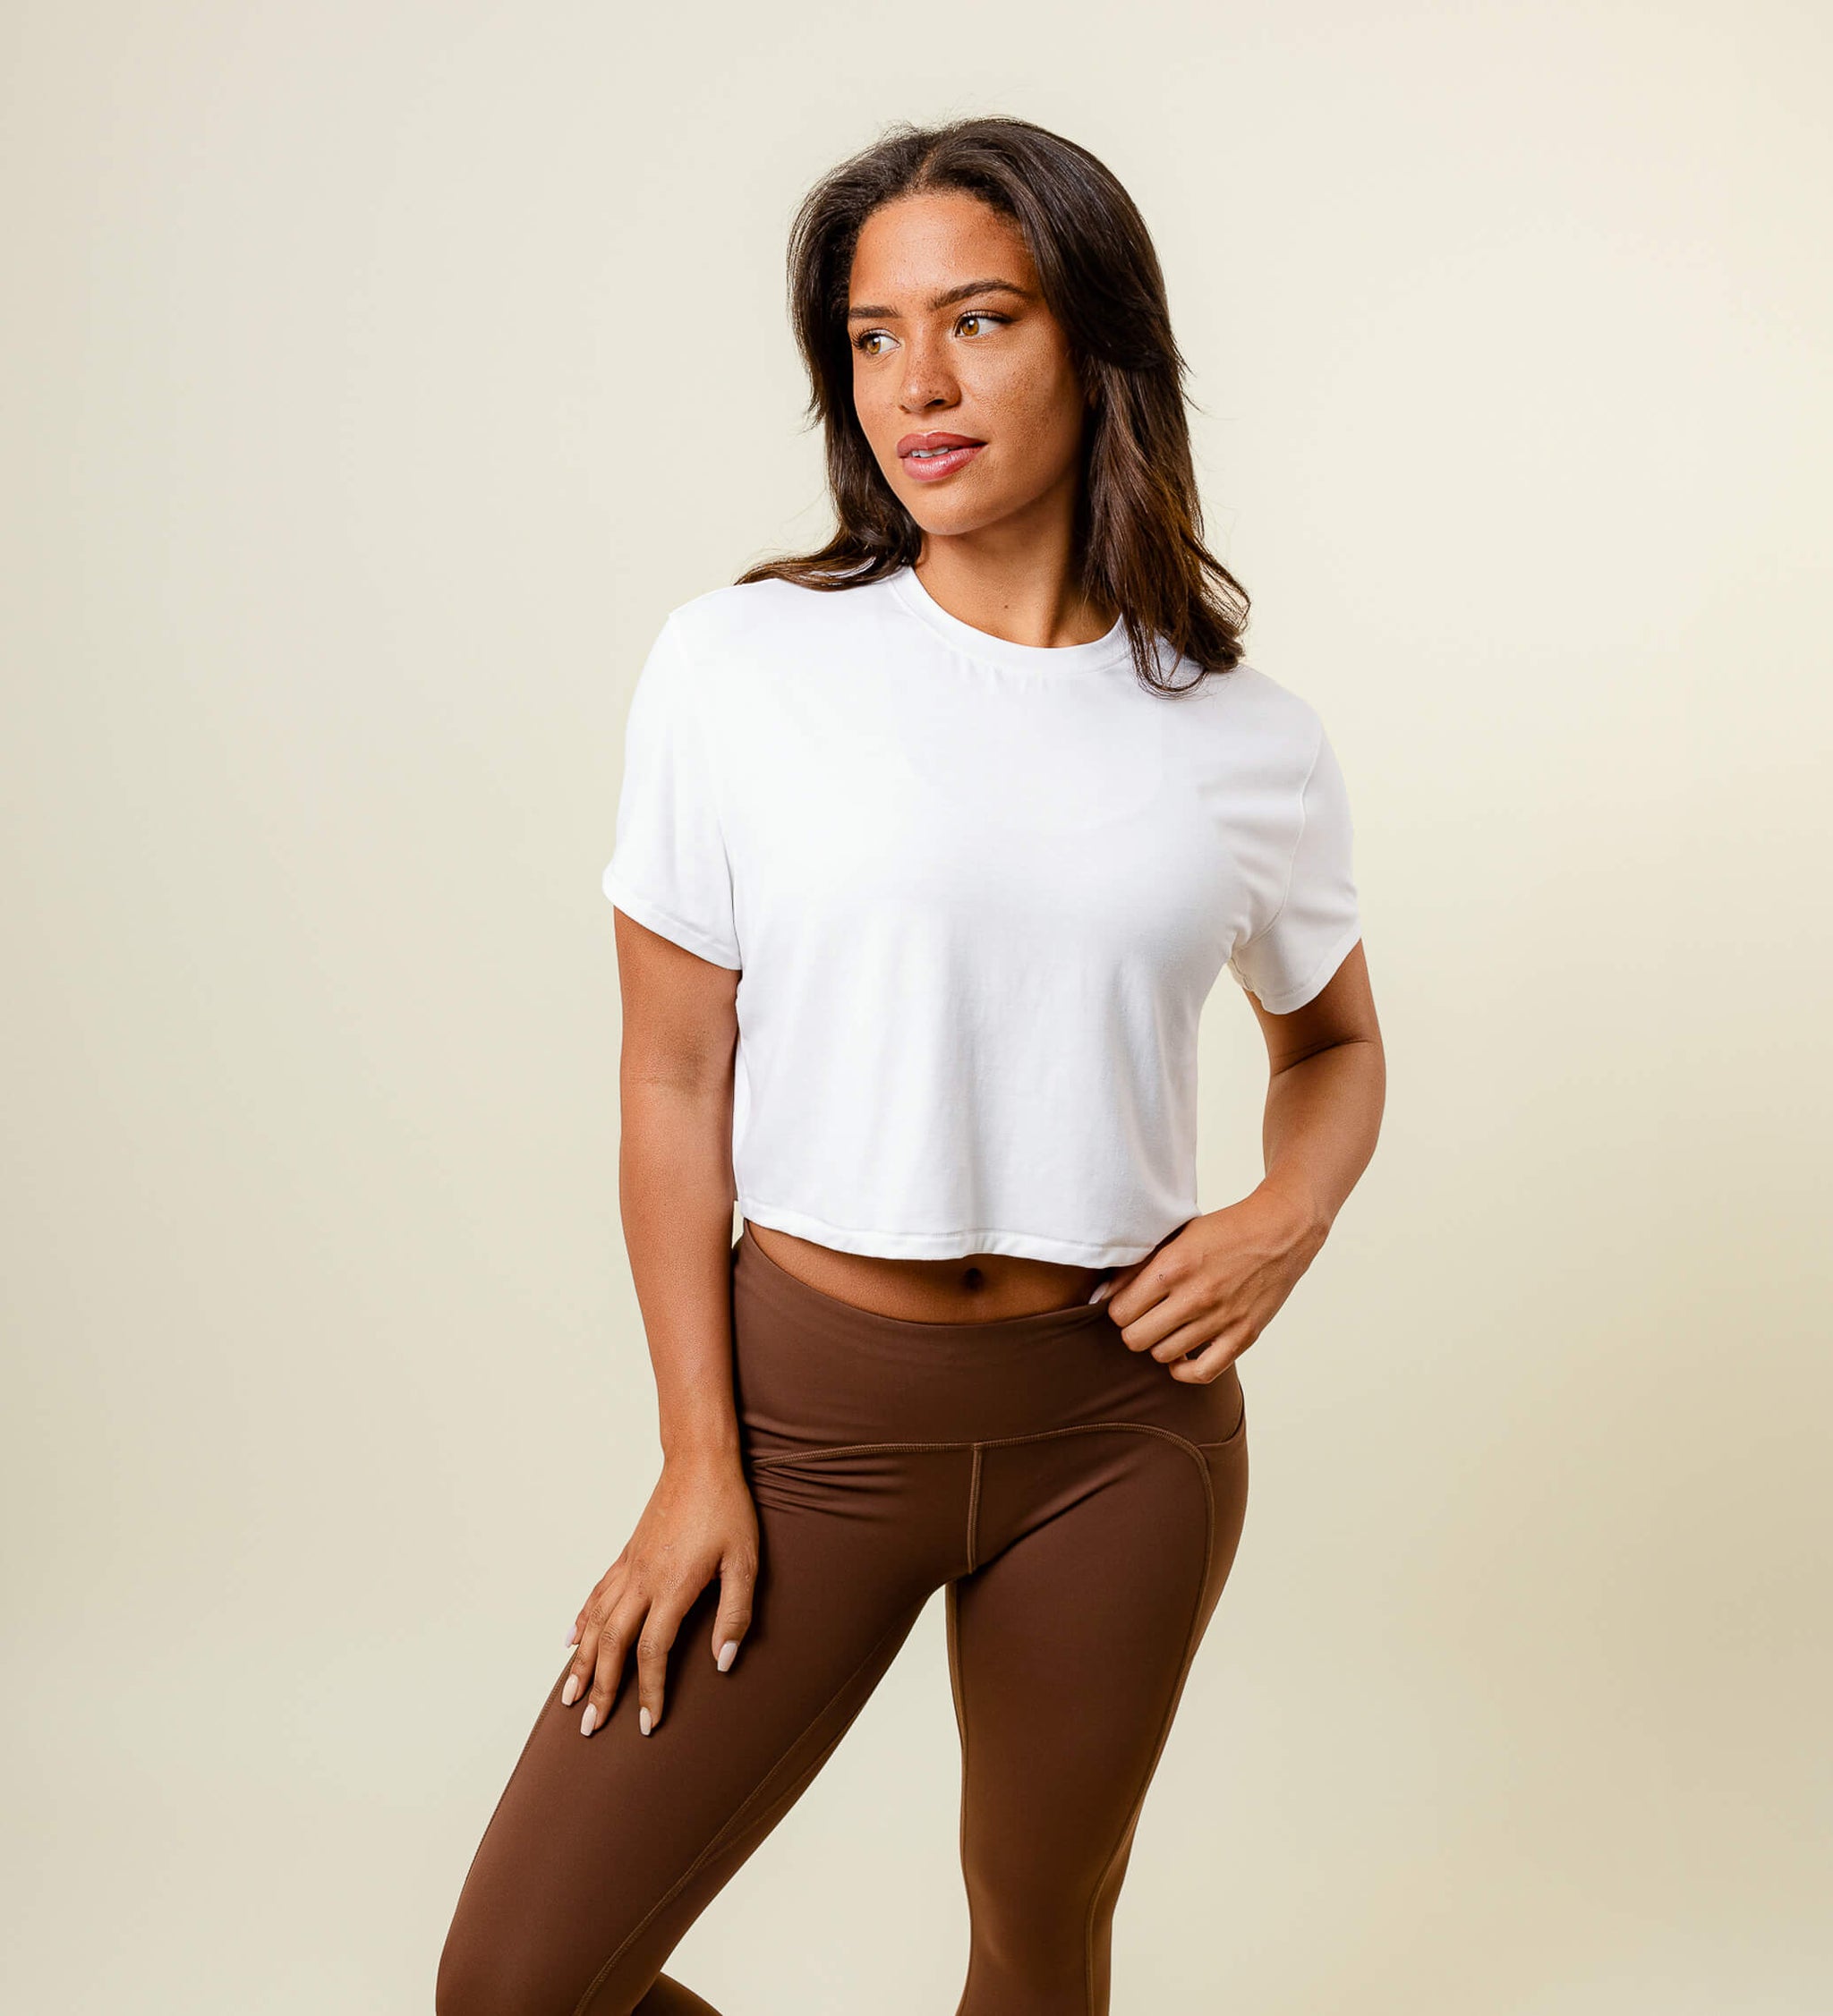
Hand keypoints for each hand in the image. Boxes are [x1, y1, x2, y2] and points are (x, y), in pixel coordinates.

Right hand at [561, 1446, 758, 1738]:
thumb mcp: (745, 1562)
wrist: (700, 1461)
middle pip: (612, 1645)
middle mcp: (642, 1580)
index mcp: (672, 1587)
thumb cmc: (728, 1510)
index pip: (652, 1653)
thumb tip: (725, 1662)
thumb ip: (735, 1613)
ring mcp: (629, 1566)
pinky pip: (596, 1594)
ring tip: (570, 1697)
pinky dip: (581, 1621)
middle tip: (589, 1727)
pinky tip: (571, 1641)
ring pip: (596, 1623)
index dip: (649, 1692)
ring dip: (582, 1663)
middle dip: (600, 1689)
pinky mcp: (626, 1554)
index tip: (647, 1724)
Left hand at [1103, 1183, 1326, 1383]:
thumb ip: (1139, 1265)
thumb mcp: (1176, 1236)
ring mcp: (1220, 1319)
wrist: (1280, 1232)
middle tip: (1144, 1319)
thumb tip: (1104, 1295)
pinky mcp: (1243, 1336)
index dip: (1119, 1310)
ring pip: (1163, 1356)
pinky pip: (1201, 1373)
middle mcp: (1195, 1296)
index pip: (1120, 1312)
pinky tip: (1182, 1357)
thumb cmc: (1224, 1231)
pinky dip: (1184, 1370)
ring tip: (1167, 1330)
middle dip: (1134, 1330)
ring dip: (1159, 1345)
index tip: (1128, 1305)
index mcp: (1173, 1266)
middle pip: (1136, 1339)